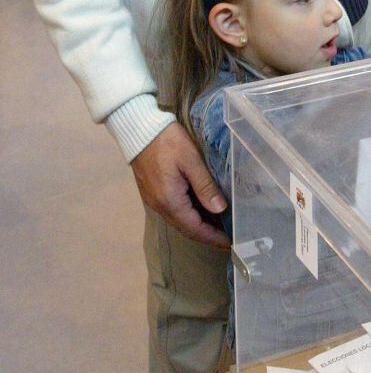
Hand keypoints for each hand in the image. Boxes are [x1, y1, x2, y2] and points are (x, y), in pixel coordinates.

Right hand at [131, 122, 230, 247]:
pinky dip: (188, 214)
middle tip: (226, 235)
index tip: (229, 243)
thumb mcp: (190, 160)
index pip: (195, 228)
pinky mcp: (152, 191)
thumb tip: (220, 210)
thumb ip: (205, 186)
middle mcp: (160, 206)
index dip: (213, 237)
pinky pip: (173, 210)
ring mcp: (154, 200)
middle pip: (186, 227)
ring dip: (197, 224)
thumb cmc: (167, 141)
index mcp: (170, 201)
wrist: (138, 129)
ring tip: (217, 223)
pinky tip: (199, 207)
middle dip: (206, 233)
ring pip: (179, 219)